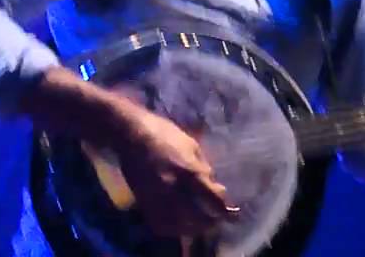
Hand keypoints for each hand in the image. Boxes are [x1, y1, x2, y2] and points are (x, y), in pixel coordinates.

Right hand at [114, 110, 238, 237]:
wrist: (131, 134)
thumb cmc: (165, 134)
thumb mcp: (191, 146)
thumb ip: (204, 169)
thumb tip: (216, 188)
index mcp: (189, 171)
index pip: (212, 199)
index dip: (224, 210)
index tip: (233, 215)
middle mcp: (173, 188)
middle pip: (197, 217)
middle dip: (211, 222)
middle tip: (217, 219)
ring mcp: (156, 197)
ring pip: (178, 225)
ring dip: (193, 228)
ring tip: (201, 223)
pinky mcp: (143, 201)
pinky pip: (160, 224)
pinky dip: (173, 228)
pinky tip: (180, 224)